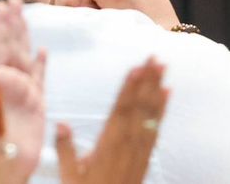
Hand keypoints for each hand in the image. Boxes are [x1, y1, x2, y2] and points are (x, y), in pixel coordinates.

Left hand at [0, 0, 46, 183]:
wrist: (4, 168)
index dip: (0, 25)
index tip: (0, 4)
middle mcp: (8, 82)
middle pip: (11, 46)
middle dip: (12, 22)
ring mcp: (22, 92)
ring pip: (24, 57)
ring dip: (24, 35)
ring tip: (23, 14)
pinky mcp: (36, 105)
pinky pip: (39, 79)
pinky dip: (40, 64)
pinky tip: (42, 50)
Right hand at [55, 58, 168, 183]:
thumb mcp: (70, 175)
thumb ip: (66, 150)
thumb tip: (63, 125)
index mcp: (108, 145)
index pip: (119, 111)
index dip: (128, 90)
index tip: (135, 69)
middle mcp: (126, 144)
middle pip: (137, 108)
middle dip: (147, 82)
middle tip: (155, 58)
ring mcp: (138, 150)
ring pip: (148, 115)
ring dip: (156, 90)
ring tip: (162, 69)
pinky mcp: (145, 157)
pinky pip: (155, 129)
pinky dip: (161, 110)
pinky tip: (166, 96)